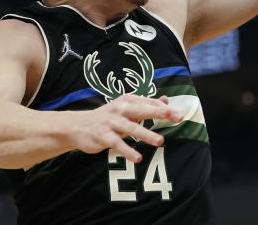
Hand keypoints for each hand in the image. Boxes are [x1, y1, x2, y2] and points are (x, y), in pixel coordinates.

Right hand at [67, 94, 182, 163]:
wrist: (77, 126)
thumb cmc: (107, 118)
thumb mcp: (125, 108)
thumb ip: (145, 105)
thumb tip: (166, 100)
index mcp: (127, 100)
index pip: (148, 102)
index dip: (164, 108)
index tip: (179, 114)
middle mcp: (119, 108)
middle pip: (142, 109)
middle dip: (159, 113)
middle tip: (176, 118)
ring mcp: (111, 122)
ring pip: (130, 127)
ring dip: (145, 134)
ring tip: (160, 141)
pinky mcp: (103, 135)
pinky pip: (117, 143)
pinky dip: (127, 151)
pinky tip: (137, 158)